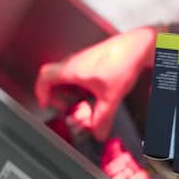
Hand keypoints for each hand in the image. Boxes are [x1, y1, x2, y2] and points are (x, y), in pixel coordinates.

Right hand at [35, 27, 156, 140]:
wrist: (138, 45)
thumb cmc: (123, 61)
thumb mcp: (111, 97)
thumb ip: (102, 118)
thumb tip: (98, 132)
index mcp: (72, 69)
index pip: (44, 77)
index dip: (41, 91)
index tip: (46, 103)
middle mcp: (75, 61)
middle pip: (54, 77)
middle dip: (57, 94)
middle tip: (64, 105)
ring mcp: (84, 58)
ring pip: (67, 73)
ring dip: (69, 88)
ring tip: (80, 99)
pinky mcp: (94, 57)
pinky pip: (79, 70)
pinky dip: (80, 82)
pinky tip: (93, 90)